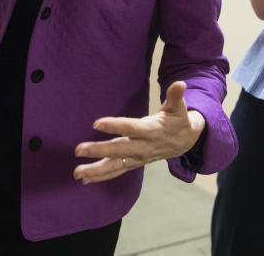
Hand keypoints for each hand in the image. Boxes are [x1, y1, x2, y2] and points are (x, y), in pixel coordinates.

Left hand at [73, 81, 205, 183]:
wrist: (185, 141)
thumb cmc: (178, 120)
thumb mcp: (179, 107)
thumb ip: (176, 96)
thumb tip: (180, 84)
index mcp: (153, 130)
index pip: (132, 128)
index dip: (115, 126)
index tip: (97, 124)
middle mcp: (144, 147)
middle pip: (120, 150)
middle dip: (99, 151)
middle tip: (79, 150)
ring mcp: (138, 158)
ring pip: (116, 166)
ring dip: (96, 171)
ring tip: (78, 173)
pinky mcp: (134, 163)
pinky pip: (117, 171)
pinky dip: (102, 176)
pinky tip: (85, 179)